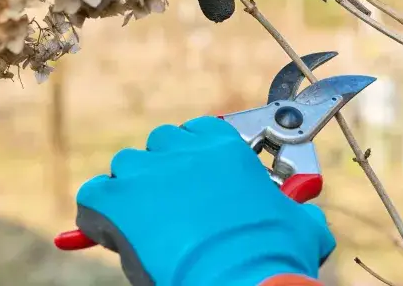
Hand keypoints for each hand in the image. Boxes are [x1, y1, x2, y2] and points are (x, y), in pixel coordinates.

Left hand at [74, 116, 335, 285]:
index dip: (196, 160)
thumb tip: (308, 220)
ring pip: (126, 168)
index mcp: (226, 147)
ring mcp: (146, 172)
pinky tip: (113, 234)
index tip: (199, 185)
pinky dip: (97, 214)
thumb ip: (297, 211)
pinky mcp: (115, 199)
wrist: (241, 281)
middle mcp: (183, 150)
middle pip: (160, 145)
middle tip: (174, 210)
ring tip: (148, 229)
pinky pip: (93, 195)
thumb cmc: (274, 256)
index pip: (198, 132)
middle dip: (164, 173)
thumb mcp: (300, 225)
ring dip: (133, 193)